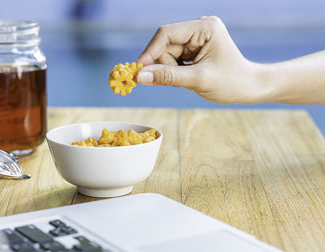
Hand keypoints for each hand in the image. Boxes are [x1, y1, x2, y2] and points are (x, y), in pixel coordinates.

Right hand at [137, 16, 263, 103]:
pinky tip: (187, 77)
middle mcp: (199, 28)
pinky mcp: (193, 48)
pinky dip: (173, 71)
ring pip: (166, 53)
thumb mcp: (198, 80)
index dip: (150, 52)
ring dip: (169, 70)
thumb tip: (140, 76)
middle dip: (163, 65)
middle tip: (172, 82)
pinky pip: (172, 59)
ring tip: (188, 80)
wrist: (249, 88)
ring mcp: (196, 38)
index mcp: (205, 27)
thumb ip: (167, 77)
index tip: (138, 70)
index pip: (166, 34)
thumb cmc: (231, 82)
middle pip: (165, 45)